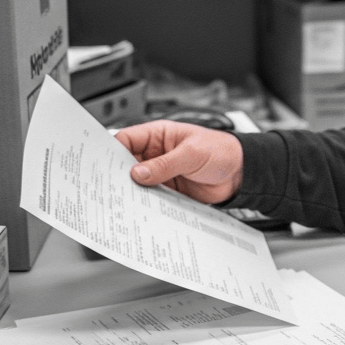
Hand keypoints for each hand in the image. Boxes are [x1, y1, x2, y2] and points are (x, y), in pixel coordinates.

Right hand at [114, 120, 244, 203]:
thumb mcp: (191, 154)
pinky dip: (146, 203)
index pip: (126, 140)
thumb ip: (164, 164)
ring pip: (138, 183)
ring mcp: (162, 173)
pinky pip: (152, 197)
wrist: (241, 174)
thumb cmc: (221, 151)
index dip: (112, 151)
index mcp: (159, 135)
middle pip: (127, 164)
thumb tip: (138, 173)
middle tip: (110, 188)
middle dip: (119, 175)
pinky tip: (142, 209)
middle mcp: (156, 154)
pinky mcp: (169, 190)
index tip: (102, 165)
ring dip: (133, 192)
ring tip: (124, 201)